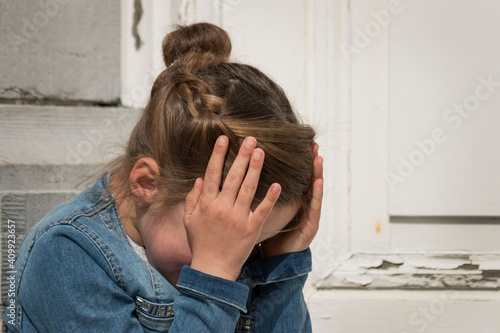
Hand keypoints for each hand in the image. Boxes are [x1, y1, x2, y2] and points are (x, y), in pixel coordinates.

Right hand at [184, 136, 280, 280]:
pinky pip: (262, 210)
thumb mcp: (189, 220)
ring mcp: (237, 218)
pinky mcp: (251, 229)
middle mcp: (222, 208)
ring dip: (255, 169)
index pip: (212, 174)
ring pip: (247, 188)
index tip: (224, 139)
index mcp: (206, 204)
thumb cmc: (200, 243)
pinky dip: (269, 197)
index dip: (218, 155)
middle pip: (233, 177)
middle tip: (251, 139)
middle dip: (242, 156)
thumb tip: (199, 179)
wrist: (212, 269)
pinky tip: (277, 184)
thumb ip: (193, 198)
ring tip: (261, 152)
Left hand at [260, 142, 322, 257]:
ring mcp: (309, 216)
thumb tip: (248, 174)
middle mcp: (302, 206)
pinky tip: (317, 183)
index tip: (301, 143)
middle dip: (311, 163)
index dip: (299, 161)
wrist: (277, 258)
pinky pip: (314, 209)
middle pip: (307, 180)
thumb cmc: (271, 234)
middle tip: (313, 144)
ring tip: (318, 158)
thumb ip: (264, 194)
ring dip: (317, 174)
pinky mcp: (310, 227)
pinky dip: (316, 195)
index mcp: (291, 201)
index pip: (296, 178)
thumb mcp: (266, 211)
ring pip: (314, 191)